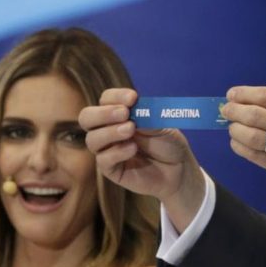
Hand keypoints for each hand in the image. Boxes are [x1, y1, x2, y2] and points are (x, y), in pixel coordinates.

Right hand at [79, 89, 204, 229]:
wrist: (178, 170)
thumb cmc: (169, 144)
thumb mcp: (162, 127)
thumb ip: (147, 118)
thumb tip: (132, 111)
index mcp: (119, 114)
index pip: (106, 99)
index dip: (116, 97)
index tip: (133, 98)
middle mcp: (108, 130)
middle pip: (87, 117)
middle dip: (103, 113)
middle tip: (124, 113)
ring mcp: (107, 150)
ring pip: (92, 139)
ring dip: (110, 132)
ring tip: (130, 130)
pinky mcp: (111, 170)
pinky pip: (103, 160)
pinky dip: (117, 152)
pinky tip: (133, 149)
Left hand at [221, 86, 265, 202]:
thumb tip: (242, 102)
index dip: (244, 94)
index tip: (231, 95)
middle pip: (255, 115)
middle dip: (234, 111)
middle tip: (227, 111)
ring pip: (251, 136)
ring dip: (235, 130)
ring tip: (233, 128)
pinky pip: (252, 155)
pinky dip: (239, 147)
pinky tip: (237, 143)